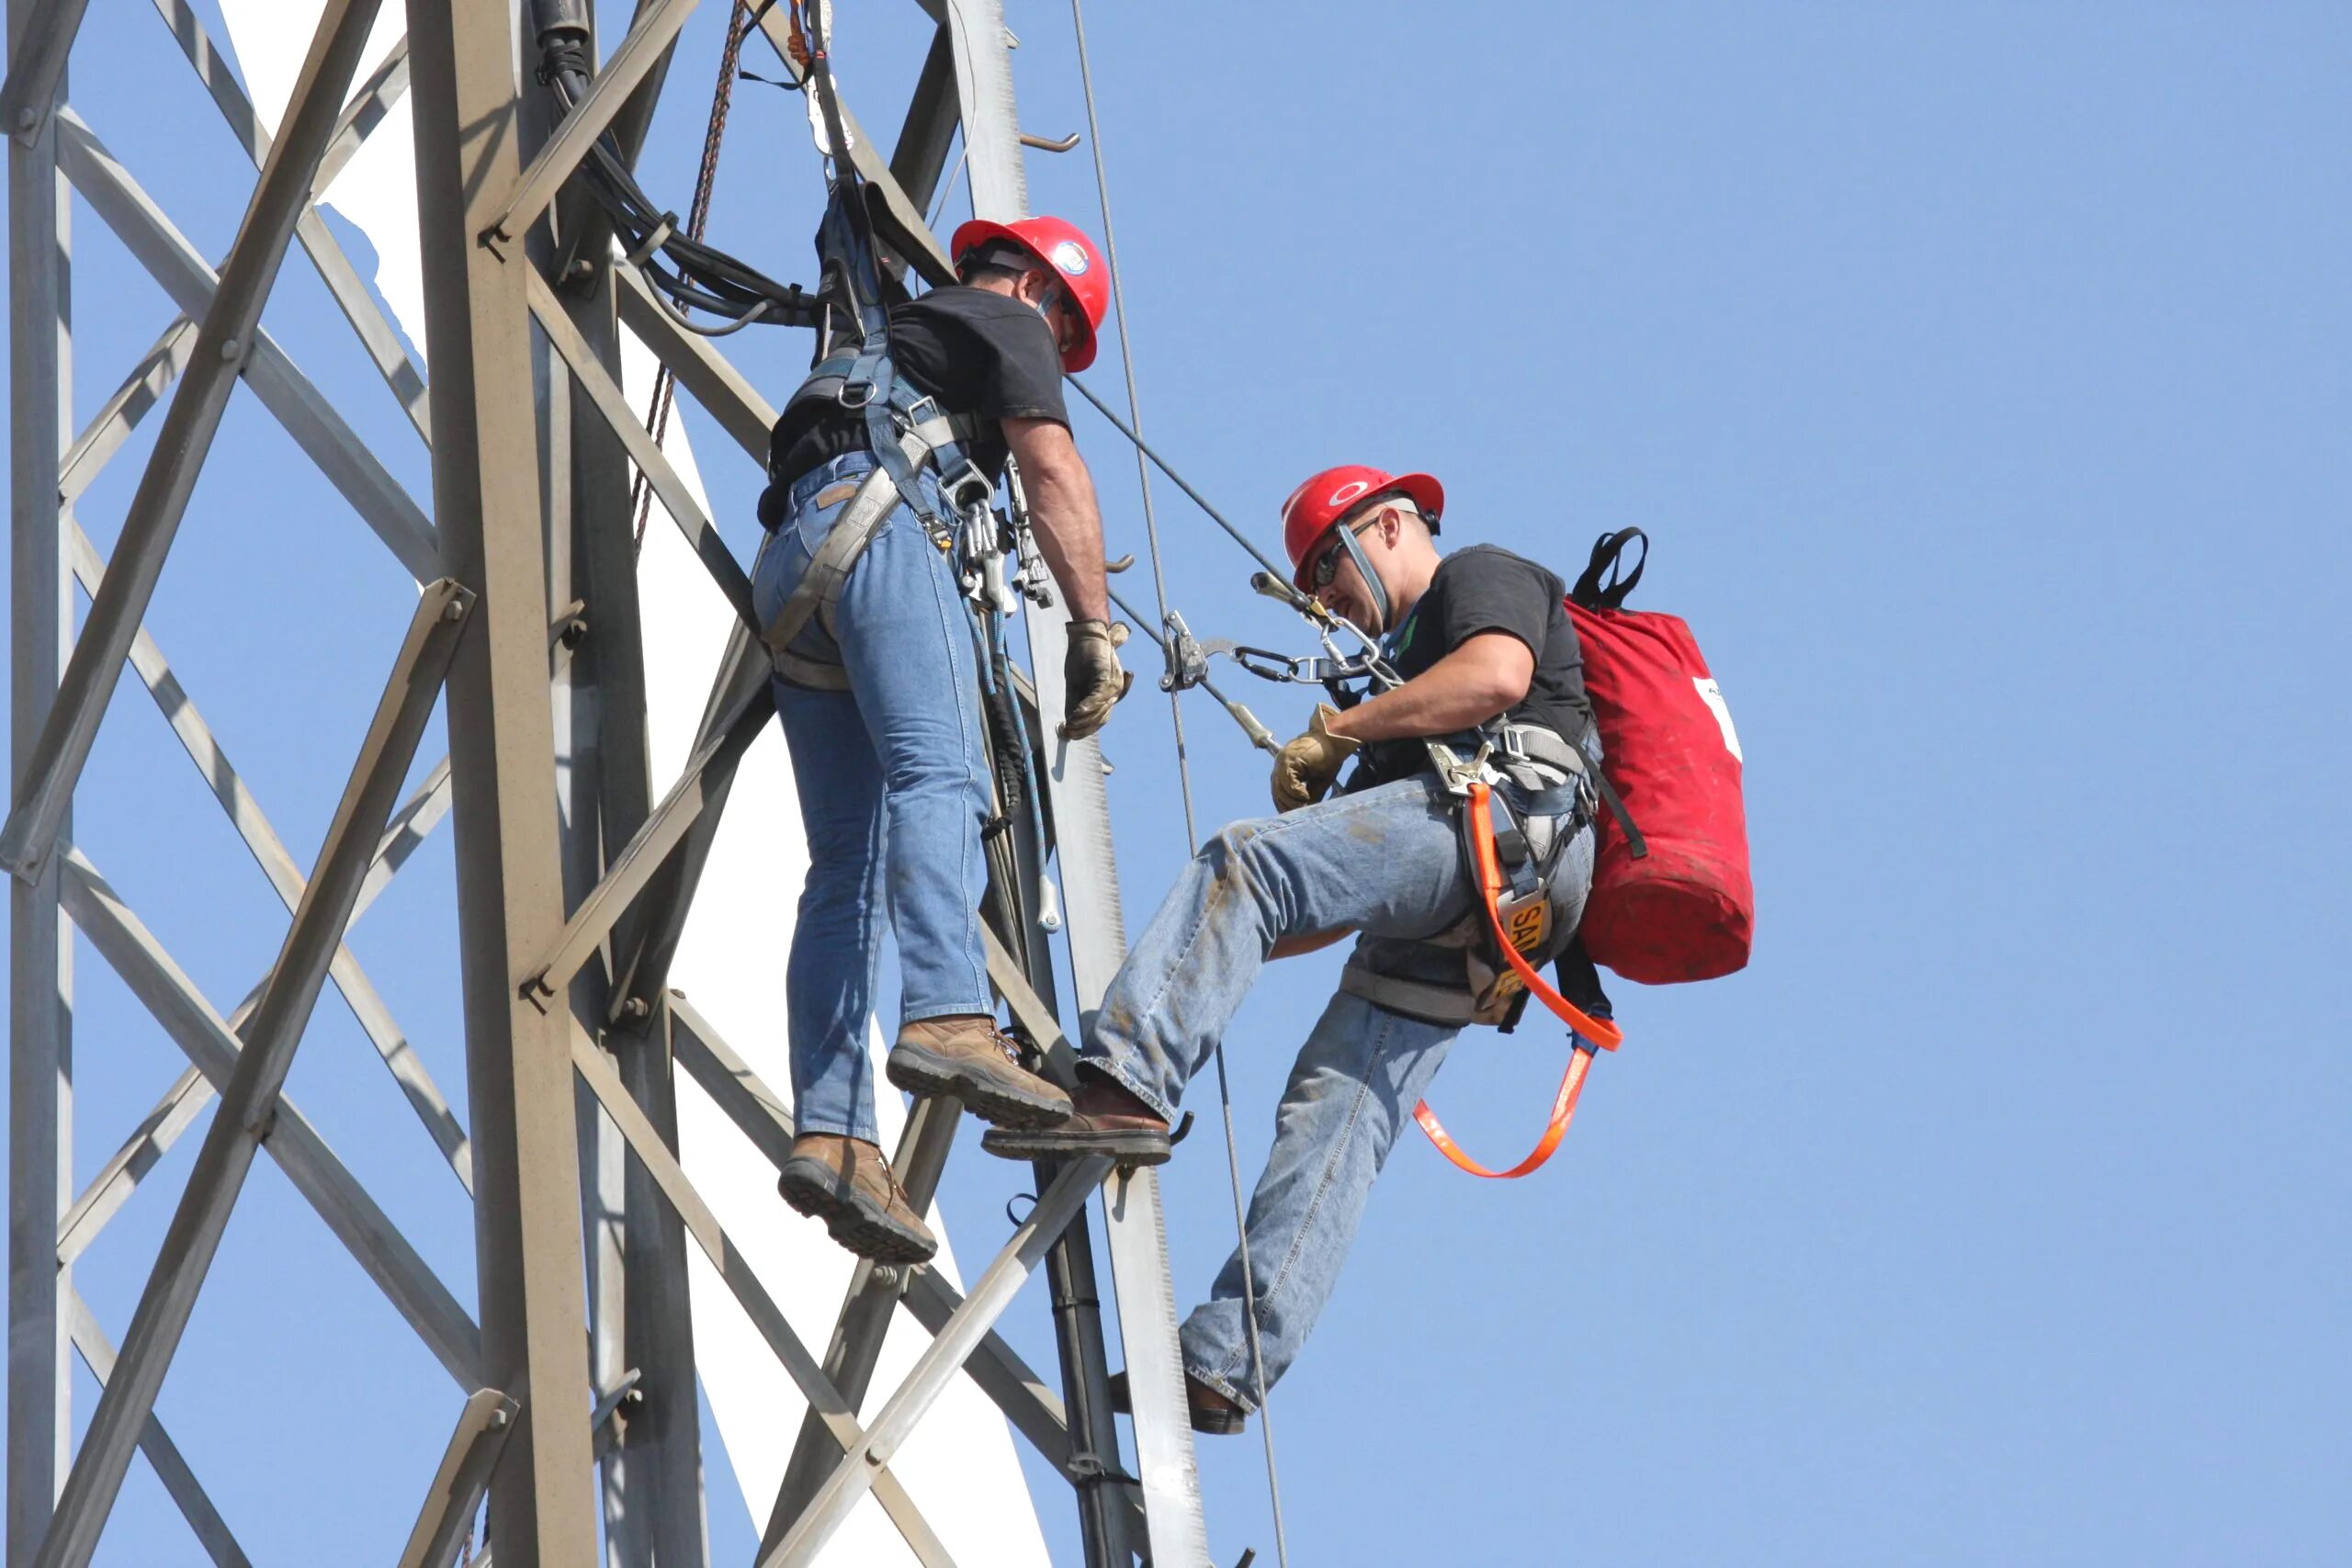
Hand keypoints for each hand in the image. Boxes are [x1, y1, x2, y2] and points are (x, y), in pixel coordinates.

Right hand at [1060, 620, 1131, 739]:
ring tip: (1070, 727)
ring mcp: (1113, 684)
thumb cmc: (1083, 655)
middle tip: (1068, 734)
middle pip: (1101, 718)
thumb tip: (1070, 717)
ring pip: (1100, 710)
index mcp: (1107, 693)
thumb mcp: (1078, 680)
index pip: (1100, 718)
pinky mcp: (1107, 675)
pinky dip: (1087, 707)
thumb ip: (1078, 698)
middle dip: (1084, 728)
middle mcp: (1114, 691)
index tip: (1070, 735)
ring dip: (1084, 721)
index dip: (1086, 729)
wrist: (1089, 632)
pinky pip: (1098, 697)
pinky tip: (1077, 714)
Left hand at [1270, 703, 1360, 812]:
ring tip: (1304, 806)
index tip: (1295, 815)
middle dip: (1288, 806)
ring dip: (1292, 801)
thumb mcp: (1318, 782)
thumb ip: (1309, 795)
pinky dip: (1295, 792)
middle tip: (1300, 814)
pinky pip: (1288, 781)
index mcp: (1285, 768)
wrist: (1335, 740)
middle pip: (1277, 791)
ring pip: (1280, 788)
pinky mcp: (1288, 759)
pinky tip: (1305, 797)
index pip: (1278, 791)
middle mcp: (1280, 764)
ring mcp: (1282, 761)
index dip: (1285, 805)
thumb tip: (1306, 811)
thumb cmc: (1328, 758)